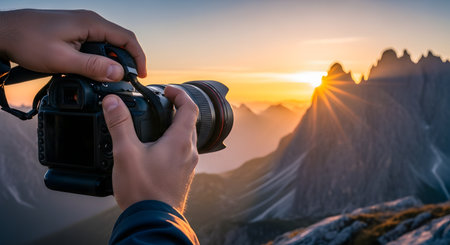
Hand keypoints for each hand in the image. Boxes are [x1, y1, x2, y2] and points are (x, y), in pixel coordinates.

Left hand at [0, 9, 145, 80]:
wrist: (4, 32)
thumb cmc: (28, 41)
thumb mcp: (62, 59)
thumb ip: (93, 67)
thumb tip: (118, 73)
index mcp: (91, 23)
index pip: (127, 39)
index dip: (138, 58)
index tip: (140, 75)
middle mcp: (89, 21)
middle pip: (119, 41)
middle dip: (124, 62)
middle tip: (122, 82)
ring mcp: (81, 25)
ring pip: (107, 44)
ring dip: (109, 62)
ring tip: (105, 79)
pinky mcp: (74, 31)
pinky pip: (95, 45)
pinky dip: (98, 59)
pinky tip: (91, 71)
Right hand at [102, 86, 198, 212]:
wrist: (152, 221)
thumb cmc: (143, 191)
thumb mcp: (126, 153)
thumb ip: (120, 124)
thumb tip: (113, 102)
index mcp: (180, 141)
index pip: (190, 108)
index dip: (180, 94)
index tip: (167, 90)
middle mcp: (189, 152)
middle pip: (190, 121)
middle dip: (177, 108)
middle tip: (161, 103)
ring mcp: (188, 165)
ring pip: (187, 137)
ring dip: (176, 126)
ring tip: (157, 124)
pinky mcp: (183, 176)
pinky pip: (183, 152)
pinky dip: (173, 142)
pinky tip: (156, 149)